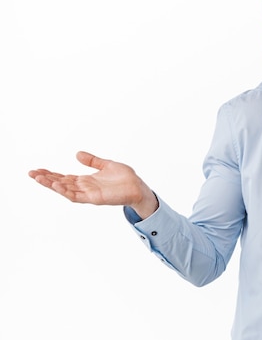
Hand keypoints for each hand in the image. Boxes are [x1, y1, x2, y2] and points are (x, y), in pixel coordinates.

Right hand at [29, 151, 157, 217]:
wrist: (138, 187)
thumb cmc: (125, 178)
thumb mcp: (106, 165)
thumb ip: (92, 161)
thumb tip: (77, 154)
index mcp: (86, 180)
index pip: (64, 177)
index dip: (51, 174)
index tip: (37, 169)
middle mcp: (85, 187)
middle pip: (61, 183)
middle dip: (46, 179)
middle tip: (31, 173)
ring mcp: (88, 193)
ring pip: (65, 190)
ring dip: (52, 185)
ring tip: (38, 178)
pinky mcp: (94, 198)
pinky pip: (76, 196)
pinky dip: (65, 191)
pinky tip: (56, 185)